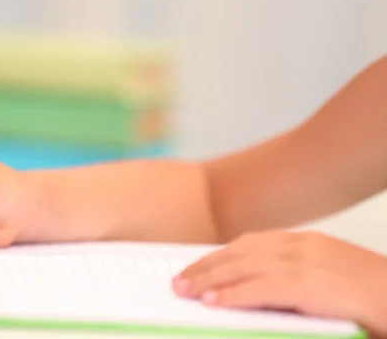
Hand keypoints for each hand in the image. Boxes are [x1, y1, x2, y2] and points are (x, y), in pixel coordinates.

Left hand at [172, 230, 386, 336]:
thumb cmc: (373, 297)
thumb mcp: (326, 281)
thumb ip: (290, 282)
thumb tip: (251, 293)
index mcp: (304, 243)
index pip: (248, 245)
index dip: (217, 257)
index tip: (194, 268)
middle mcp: (302, 246)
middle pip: (240, 253)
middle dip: (205, 267)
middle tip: (178, 281)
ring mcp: (309, 262)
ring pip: (246, 266)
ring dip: (210, 279)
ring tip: (185, 290)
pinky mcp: (314, 284)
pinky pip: (265, 288)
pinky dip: (236, 294)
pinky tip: (214, 301)